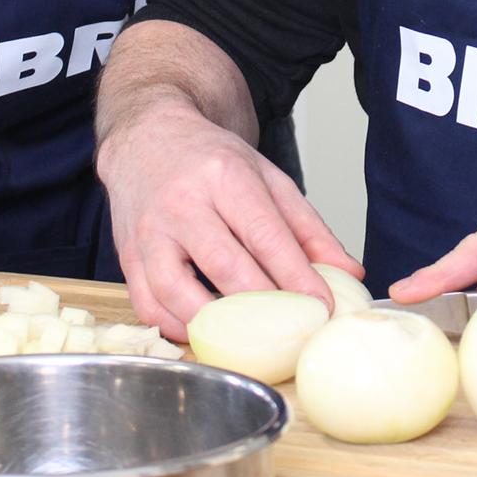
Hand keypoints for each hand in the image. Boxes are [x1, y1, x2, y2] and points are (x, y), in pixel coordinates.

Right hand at [96, 96, 359, 340]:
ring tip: (248, 338)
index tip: (322, 307)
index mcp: (226, 177)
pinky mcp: (127, 255)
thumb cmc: (211, 162)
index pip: (265, 234)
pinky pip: (147, 303)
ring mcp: (150, 231)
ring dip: (215, 323)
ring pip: (178, 289)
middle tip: (294, 330)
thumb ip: (309, 228)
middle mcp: (184, 202)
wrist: (149, 138)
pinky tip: (203, 331)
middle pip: (225, 265)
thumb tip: (348, 273)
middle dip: (264, 306)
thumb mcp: (268, 179)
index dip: (296, 276)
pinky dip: (175, 326)